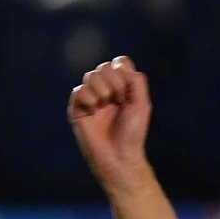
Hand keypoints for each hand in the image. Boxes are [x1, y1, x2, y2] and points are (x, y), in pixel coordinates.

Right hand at [69, 56, 153, 186]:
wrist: (119, 155)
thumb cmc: (132, 133)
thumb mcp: (142, 104)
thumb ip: (136, 81)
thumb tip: (120, 66)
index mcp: (122, 87)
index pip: (119, 63)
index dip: (123, 72)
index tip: (128, 91)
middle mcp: (105, 89)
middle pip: (104, 67)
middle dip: (115, 82)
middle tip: (119, 101)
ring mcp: (90, 97)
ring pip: (91, 76)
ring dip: (102, 90)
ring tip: (106, 106)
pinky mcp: (77, 107)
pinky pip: (79, 90)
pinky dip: (89, 99)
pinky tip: (93, 111)